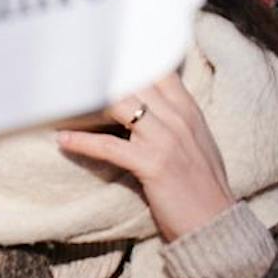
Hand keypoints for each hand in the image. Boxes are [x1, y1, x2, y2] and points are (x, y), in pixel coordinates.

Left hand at [58, 73, 237, 242]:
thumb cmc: (204, 186)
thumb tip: (151, 110)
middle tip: (75, 72)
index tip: (108, 55)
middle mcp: (178, 118)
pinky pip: (110, 147)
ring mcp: (165, 139)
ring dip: (90, 102)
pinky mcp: (152, 164)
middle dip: (106, 75)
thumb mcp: (198, 143)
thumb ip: (178, 121)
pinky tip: (62, 139)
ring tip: (65, 99)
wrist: (214, 222)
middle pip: (137, 80)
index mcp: (190, 110)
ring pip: (122, 105)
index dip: (134, 59)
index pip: (160, 70)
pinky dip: (83, 142)